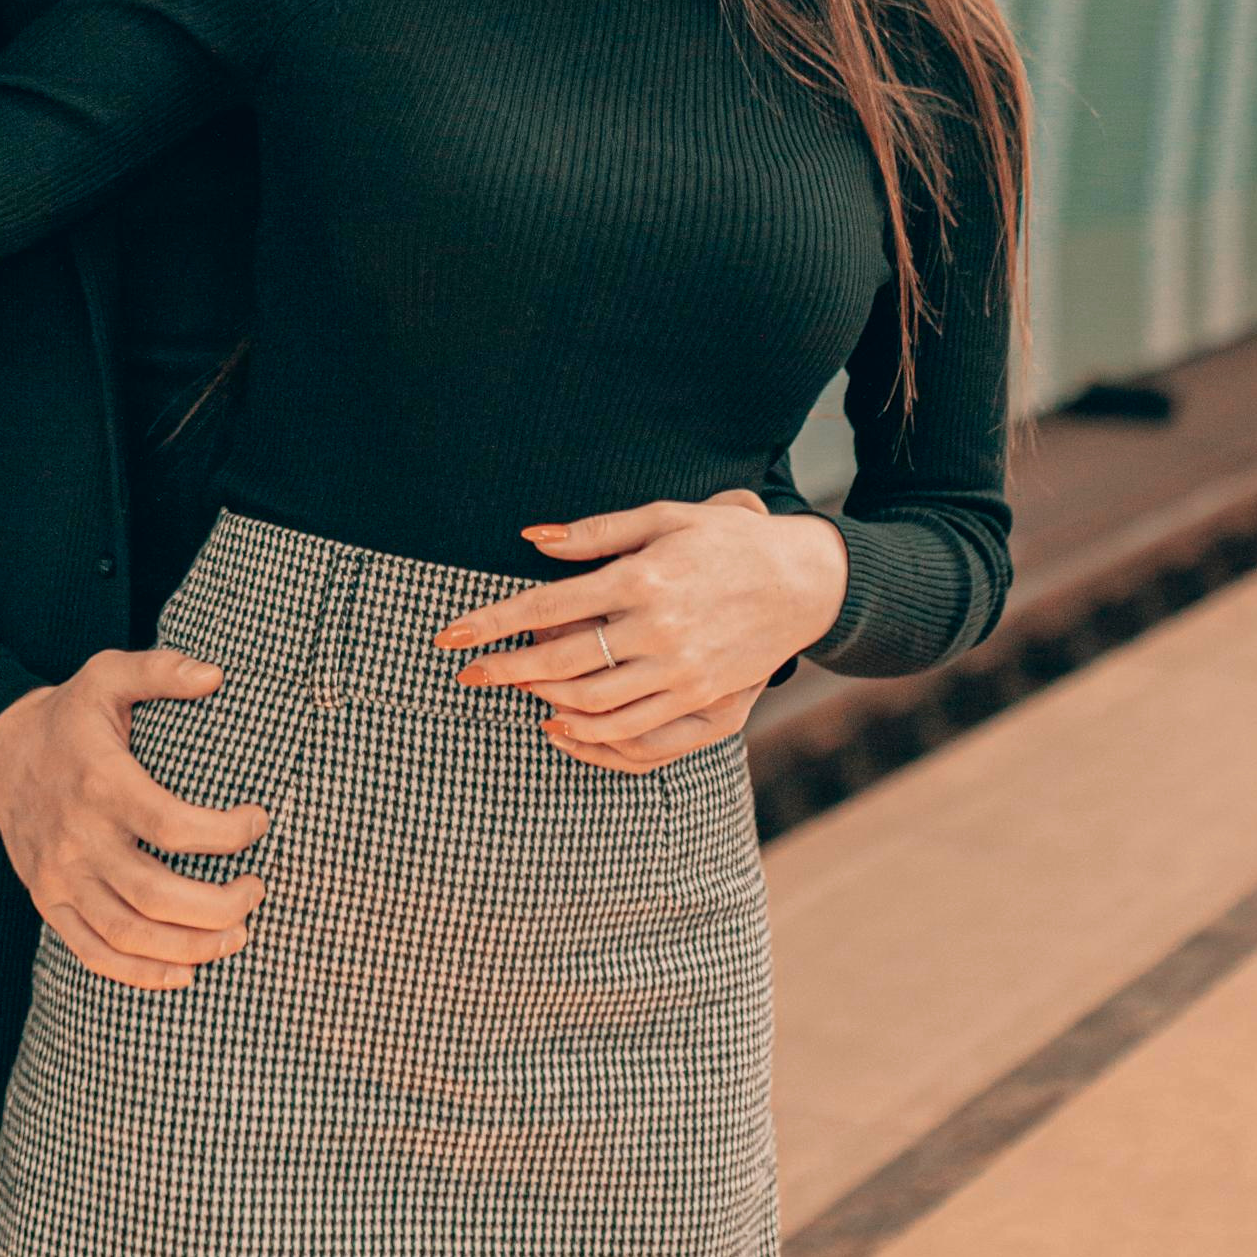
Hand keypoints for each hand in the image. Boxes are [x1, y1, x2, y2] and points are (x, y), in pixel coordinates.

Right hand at [0, 648, 268, 989]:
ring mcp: (59, 877)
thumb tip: (215, 675)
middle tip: (257, 892)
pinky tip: (186, 971)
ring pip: (129, 933)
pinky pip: (94, 953)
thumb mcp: (108, 673)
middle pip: (155, 893)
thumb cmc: (70, 715)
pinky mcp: (48, 902)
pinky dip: (141, 974)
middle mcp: (77, 837)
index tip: (259, 822)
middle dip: (219, 904)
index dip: (224, 834)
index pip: (170, 824)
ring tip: (238, 934)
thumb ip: (160, 670)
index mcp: (100, 781)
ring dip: (191, 945)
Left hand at [433, 487, 848, 774]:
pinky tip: (562, 724)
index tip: (452, 637)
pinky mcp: (705, 705)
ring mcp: (682, 675)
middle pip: (561, 664)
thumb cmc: (727, 541)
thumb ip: (595, 531)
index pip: (546, 606)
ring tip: (516, 688)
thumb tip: (532, 539)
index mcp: (642, 579)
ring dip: (543, 702)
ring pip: (592, 707)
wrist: (805, 581)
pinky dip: (589, 739)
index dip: (492, 623)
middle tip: (469, 675)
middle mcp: (659, 632)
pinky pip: (635, 737)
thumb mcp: (664, 517)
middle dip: (505, 671)